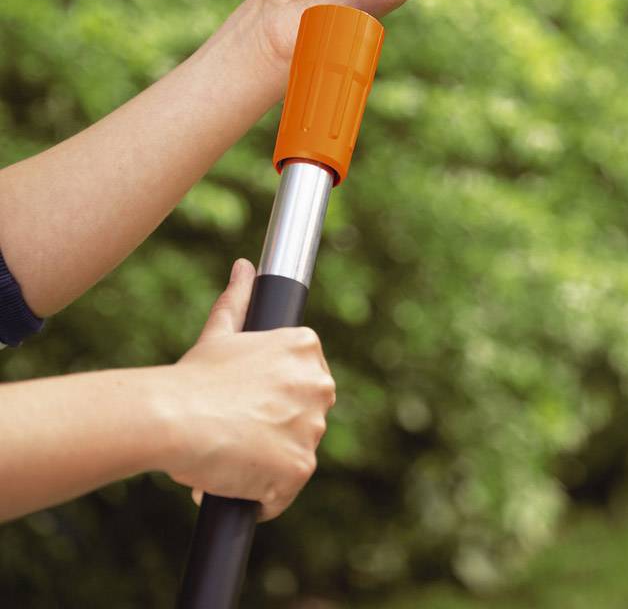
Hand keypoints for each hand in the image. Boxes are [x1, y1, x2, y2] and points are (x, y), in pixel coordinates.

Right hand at [162, 259, 334, 519]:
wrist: (174, 418)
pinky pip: (283, 493)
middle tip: (233, 429)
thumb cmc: (193, 377)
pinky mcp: (300, 468)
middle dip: (273, 429)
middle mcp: (318, 384)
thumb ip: (238, 299)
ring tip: (228, 454)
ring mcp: (312, 428)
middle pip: (303, 418)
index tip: (247, 405)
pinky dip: (262, 496)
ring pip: (293, 455)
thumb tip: (245, 267)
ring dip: (266, 463)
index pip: (303, 382)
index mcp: (304, 347)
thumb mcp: (219, 332)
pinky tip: (235, 484)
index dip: (273, 398)